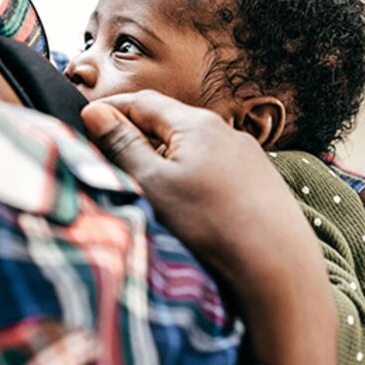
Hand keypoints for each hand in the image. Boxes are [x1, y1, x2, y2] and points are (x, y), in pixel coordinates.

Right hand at [81, 91, 337, 364]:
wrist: (277, 262)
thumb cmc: (211, 221)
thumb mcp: (153, 183)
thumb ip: (123, 145)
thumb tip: (95, 112)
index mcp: (195, 123)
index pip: (143, 102)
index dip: (112, 110)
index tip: (87, 123)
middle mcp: (224, 131)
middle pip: (169, 124)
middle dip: (137, 137)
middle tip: (109, 159)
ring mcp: (247, 155)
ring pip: (193, 149)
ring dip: (166, 160)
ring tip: (146, 188)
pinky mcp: (259, 182)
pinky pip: (215, 169)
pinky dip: (192, 178)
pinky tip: (188, 206)